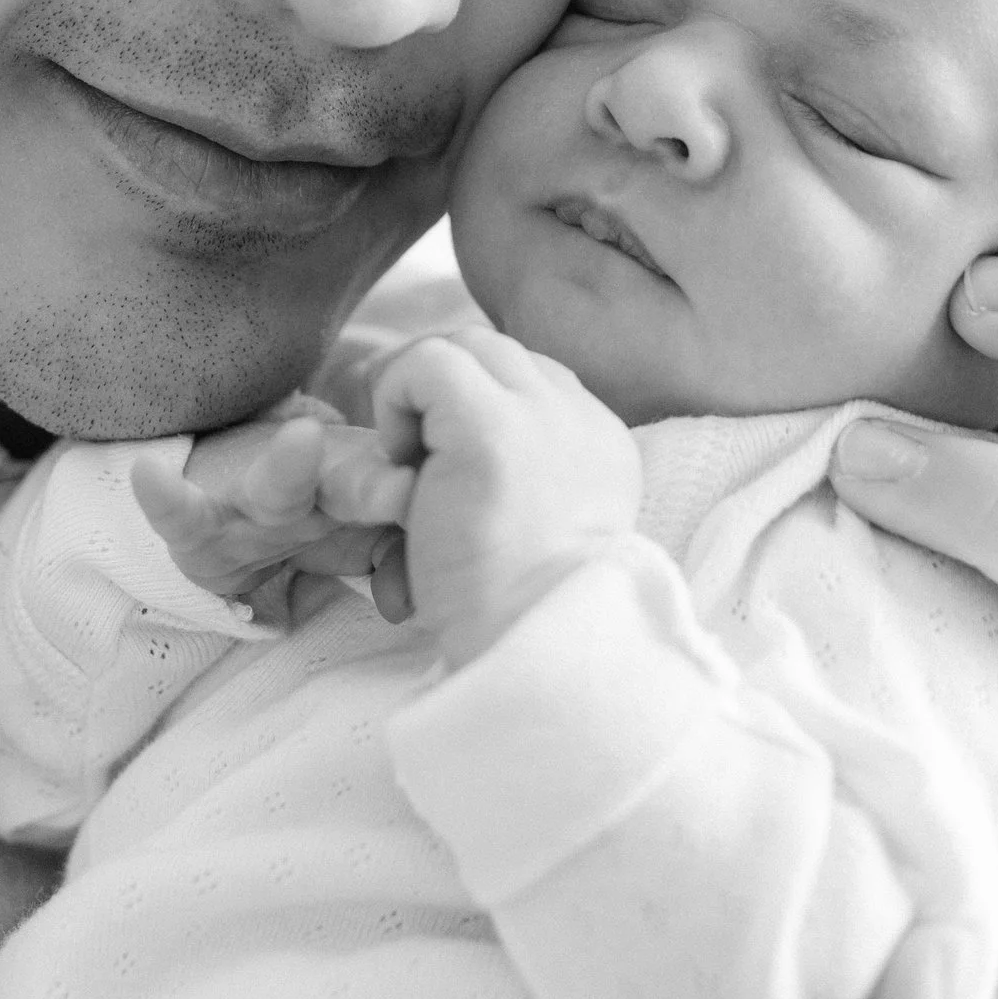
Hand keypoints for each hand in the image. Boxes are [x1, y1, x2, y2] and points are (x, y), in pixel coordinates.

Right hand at [131, 412, 410, 630]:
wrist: (218, 486)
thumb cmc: (308, 514)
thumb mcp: (359, 538)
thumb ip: (398, 558)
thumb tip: (422, 598)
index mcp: (364, 490)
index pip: (409, 494)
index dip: (435, 500)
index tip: (465, 501)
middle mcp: (314, 485)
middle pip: (354, 480)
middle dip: (380, 483)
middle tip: (407, 485)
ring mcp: (254, 499)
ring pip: (276, 484)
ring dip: (289, 465)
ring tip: (302, 439)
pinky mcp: (199, 522)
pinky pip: (180, 514)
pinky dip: (164, 499)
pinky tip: (148, 477)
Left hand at [369, 331, 642, 666]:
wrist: (533, 653)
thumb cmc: (521, 619)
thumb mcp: (542, 536)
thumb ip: (526, 484)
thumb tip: (459, 463)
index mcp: (600, 445)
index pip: (533, 381)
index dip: (476, 406)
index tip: (440, 462)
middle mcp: (580, 419)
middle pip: (500, 354)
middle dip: (443, 389)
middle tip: (408, 450)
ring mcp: (541, 416)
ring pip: (467, 345)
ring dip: (420, 392)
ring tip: (405, 461)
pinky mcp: (492, 427)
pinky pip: (428, 363)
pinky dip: (397, 396)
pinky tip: (397, 460)